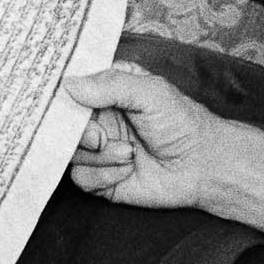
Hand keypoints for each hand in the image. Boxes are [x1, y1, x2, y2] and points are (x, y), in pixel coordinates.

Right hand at [63, 64, 227, 211]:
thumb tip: (69, 85)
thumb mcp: (150, 92)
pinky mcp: (100, 177)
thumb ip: (111, 85)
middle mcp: (98, 119)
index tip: (62, 102)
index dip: (61, 96)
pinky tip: (126, 170)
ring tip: (129, 153)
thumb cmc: (182, 123)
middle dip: (79, 133)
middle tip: (100, 137)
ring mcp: (97, 149)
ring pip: (69, 153)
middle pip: (62, 124)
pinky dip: (103, 175)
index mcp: (107, 91)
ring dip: (98, 156)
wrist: (202, 166)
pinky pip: (81, 178)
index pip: (70, 88)